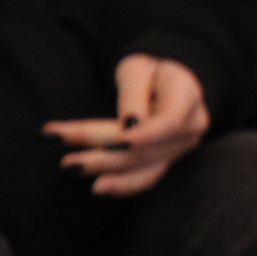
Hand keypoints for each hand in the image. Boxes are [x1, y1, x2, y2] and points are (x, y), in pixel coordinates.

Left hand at [45, 55, 211, 195]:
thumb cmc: (150, 70)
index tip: (106, 143)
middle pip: (148, 150)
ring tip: (75, 172)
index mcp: (187, 97)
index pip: (168, 123)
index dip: (140, 136)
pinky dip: (123, 185)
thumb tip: (128, 126)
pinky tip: (99, 187)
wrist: (169, 81)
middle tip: (66, 160)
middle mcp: (190, 128)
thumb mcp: (138, 68)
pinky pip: (147, 177)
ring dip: (111, 176)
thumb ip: (133, 95)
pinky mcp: (167, 160)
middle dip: (105, 156)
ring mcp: (181, 148)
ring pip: (147, 169)